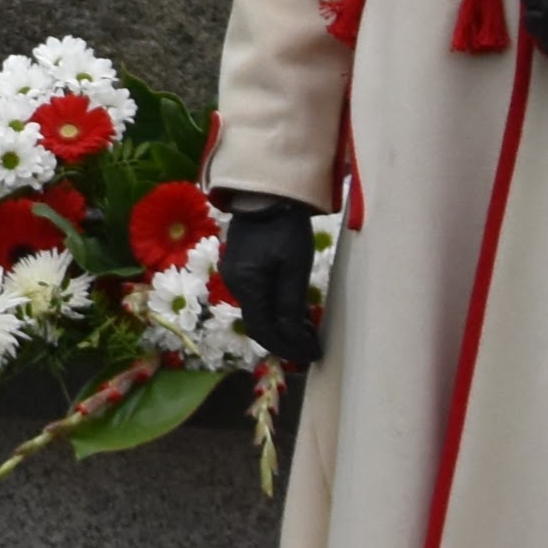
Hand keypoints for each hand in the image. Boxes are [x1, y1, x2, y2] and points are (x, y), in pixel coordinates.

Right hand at [215, 200, 323, 366]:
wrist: (266, 192)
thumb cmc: (285, 229)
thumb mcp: (294, 268)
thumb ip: (290, 305)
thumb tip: (290, 337)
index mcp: (247, 287)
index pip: (264, 331)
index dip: (288, 347)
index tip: (312, 355)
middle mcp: (235, 284)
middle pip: (260, 323)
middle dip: (285, 338)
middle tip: (312, 345)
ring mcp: (235, 273)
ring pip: (259, 310)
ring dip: (281, 323)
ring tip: (307, 327)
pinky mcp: (240, 264)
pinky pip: (257, 295)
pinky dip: (275, 307)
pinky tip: (293, 307)